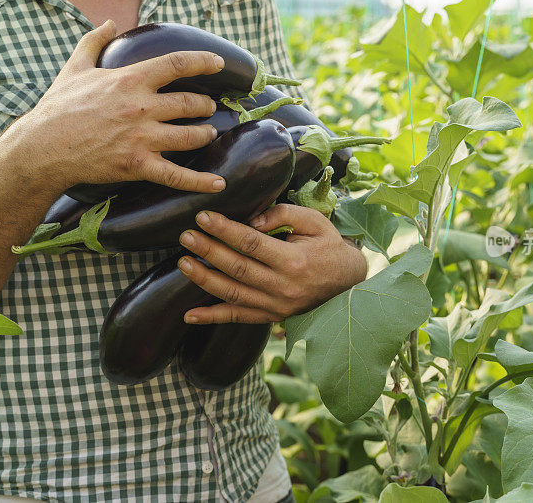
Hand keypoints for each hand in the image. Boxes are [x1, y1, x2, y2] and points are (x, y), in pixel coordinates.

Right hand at [6, 20, 225, 193]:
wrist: (43, 147)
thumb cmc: (58, 107)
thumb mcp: (75, 68)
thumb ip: (94, 42)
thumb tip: (109, 23)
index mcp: (129, 80)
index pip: (176, 64)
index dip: (203, 61)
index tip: (219, 63)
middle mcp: (141, 107)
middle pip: (190, 103)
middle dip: (205, 105)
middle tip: (209, 107)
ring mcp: (142, 138)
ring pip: (191, 136)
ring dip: (205, 134)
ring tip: (208, 133)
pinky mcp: (139, 165)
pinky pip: (177, 176)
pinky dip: (200, 181)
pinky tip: (219, 184)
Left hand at [176, 204, 367, 323]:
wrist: (349, 285)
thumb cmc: (329, 247)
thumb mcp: (315, 222)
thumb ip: (283, 214)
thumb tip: (251, 219)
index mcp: (294, 260)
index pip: (251, 243)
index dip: (225, 230)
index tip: (203, 217)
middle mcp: (283, 286)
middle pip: (237, 268)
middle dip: (208, 250)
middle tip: (186, 235)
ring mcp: (276, 306)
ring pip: (233, 294)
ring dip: (204, 279)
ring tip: (183, 263)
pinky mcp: (272, 317)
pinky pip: (239, 318)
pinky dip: (213, 318)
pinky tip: (190, 315)